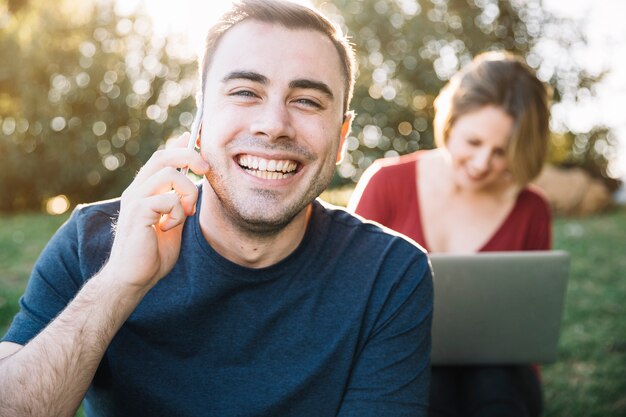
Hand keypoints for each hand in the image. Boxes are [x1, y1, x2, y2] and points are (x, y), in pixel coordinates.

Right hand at [103, 133, 209, 289]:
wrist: (133, 278)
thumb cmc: (153, 253)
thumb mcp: (173, 221)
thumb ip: (180, 200)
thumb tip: (193, 179)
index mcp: (144, 191)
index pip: (162, 157)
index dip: (180, 146)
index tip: (195, 139)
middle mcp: (137, 190)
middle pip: (164, 156)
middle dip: (189, 156)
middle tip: (206, 169)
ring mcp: (135, 199)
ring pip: (170, 174)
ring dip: (186, 193)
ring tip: (184, 214)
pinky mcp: (138, 211)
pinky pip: (169, 198)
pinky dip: (177, 213)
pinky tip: (169, 228)